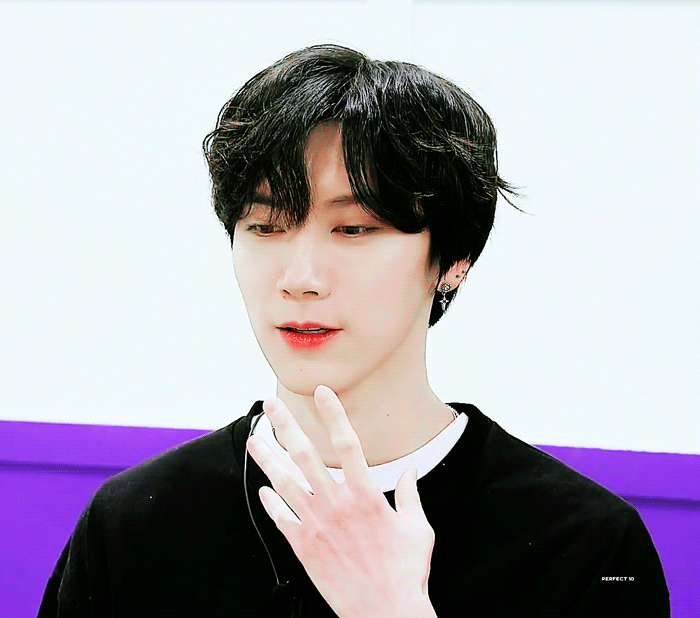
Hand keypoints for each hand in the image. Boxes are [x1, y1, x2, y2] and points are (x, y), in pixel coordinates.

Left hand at [246, 385, 436, 617]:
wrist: (384, 612)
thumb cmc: (405, 571)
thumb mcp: (417, 527)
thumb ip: (411, 494)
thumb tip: (412, 469)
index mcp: (366, 495)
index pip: (347, 443)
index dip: (333, 414)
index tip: (322, 393)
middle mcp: (336, 505)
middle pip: (305, 455)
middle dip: (286, 425)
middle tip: (271, 403)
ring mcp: (316, 525)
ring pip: (285, 482)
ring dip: (267, 458)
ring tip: (254, 440)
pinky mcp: (304, 547)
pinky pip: (281, 518)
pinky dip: (271, 503)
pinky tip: (264, 489)